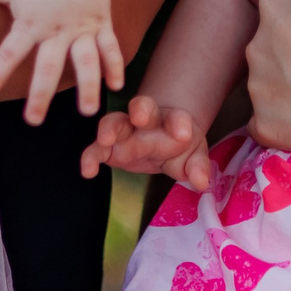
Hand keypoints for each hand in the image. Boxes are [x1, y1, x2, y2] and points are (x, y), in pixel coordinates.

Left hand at [0, 0, 125, 123]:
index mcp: (30, 23)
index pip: (9, 53)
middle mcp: (55, 29)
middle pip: (47, 66)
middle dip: (40, 94)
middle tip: (33, 120)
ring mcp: (80, 27)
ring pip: (85, 61)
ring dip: (87, 86)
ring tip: (87, 111)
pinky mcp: (100, 21)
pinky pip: (110, 46)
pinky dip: (115, 65)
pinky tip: (117, 86)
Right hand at [79, 94, 212, 187]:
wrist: (162, 139)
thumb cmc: (178, 145)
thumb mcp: (194, 156)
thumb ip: (198, 167)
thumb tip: (201, 183)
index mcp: (171, 121)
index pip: (176, 117)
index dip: (179, 123)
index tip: (184, 133)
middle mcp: (146, 121)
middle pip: (142, 107)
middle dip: (141, 109)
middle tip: (140, 116)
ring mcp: (125, 132)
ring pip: (114, 122)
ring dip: (109, 128)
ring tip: (106, 139)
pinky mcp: (108, 148)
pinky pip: (96, 150)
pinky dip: (90, 158)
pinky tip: (88, 171)